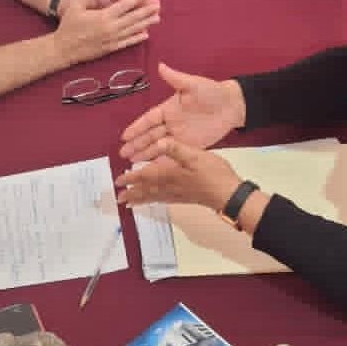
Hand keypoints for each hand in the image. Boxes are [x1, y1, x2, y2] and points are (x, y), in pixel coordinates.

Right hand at [54, 0, 160, 63]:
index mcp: (103, 16)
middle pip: (133, 18)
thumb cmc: (68, 26)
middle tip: (158, 5)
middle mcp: (110, 28)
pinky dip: (137, 38)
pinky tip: (146, 34)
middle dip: (147, 10)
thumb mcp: (75, 6)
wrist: (63, 49)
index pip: (124, 6)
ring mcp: (112, 39)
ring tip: (157, 17)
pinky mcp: (111, 48)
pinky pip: (127, 42)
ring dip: (146, 23)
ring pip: (133, 30)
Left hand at [115, 137, 241, 210]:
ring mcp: (177, 194)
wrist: (228, 194)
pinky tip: (154, 200)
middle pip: (146, 190)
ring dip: (140, 199)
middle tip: (118, 197)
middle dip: (131, 192)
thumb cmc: (213, 173)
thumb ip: (175, 148)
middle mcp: (170, 186)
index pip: (145, 176)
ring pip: (153, 196)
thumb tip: (158, 142)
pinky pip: (163, 200)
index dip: (131, 178)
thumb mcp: (195, 155)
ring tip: (128, 203)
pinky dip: (153, 201)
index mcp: (169, 174)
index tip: (118, 181)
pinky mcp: (185, 198)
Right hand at [119, 62, 245, 161]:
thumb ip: (176, 79)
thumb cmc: (212, 92)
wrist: (232, 105)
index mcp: (169, 108)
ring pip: (159, 146)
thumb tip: (161, 66)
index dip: (137, 128)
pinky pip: (175, 154)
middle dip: (137, 144)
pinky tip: (154, 168)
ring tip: (132, 162)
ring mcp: (180, 136)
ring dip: (146, 154)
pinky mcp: (191, 145)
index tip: (124, 136)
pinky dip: (164, 161)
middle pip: (150, 135)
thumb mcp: (193, 84)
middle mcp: (171, 123)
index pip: (149, 120)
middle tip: (123, 154)